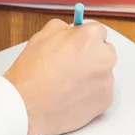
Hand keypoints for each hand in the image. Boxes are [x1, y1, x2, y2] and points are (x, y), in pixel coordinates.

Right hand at [4, 19, 115, 134]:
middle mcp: (104, 56)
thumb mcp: (42, 36)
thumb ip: (62, 28)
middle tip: (71, 64)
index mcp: (90, 37)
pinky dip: (90, 93)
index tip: (77, 45)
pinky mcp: (105, 101)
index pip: (98, 31)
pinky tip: (71, 95)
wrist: (28, 106)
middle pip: (104, 50)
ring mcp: (106, 81)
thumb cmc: (32, 71)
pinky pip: (101, 92)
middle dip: (92, 55)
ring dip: (91, 74)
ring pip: (102, 72)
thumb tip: (71, 30)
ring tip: (67, 83)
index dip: (84, 37)